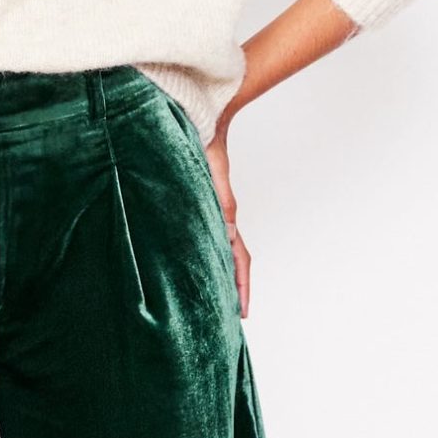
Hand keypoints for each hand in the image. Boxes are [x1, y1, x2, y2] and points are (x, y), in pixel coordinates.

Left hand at [205, 129, 251, 316]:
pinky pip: (207, 237)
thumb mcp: (210, 182)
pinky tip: (194, 262)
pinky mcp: (200, 206)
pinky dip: (206, 255)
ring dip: (220, 273)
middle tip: (226, 315)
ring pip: (220, 251)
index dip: (242, 287)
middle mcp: (220, 219)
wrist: (201, 123)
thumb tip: (228, 237)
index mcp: (225, 218)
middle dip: (232, 289)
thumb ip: (220, 209)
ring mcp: (211, 214)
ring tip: (212, 296)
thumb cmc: (204, 147)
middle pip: (232, 262)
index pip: (240, 261)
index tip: (243, 312)